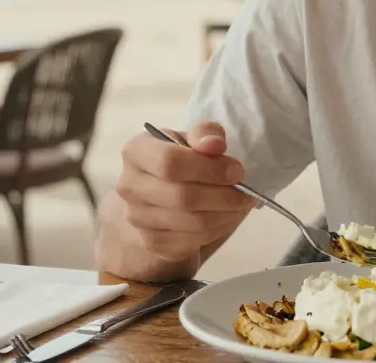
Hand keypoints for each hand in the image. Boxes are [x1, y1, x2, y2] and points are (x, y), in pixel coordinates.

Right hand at [115, 120, 256, 263]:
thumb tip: (214, 144)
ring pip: (191, 223)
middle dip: (223, 196)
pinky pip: (192, 241)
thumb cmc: (181, 159)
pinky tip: (226, 217)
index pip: (170, 162)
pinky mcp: (152, 242)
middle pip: (182, 197)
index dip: (209, 168)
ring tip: (241, 204)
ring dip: (225, 215)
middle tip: (246, 193)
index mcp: (136, 151)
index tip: (237, 171)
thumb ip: (205, 133)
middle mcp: (129, 185)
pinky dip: (218, 229)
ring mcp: (137, 217)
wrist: (158, 194)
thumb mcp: (193, 137)